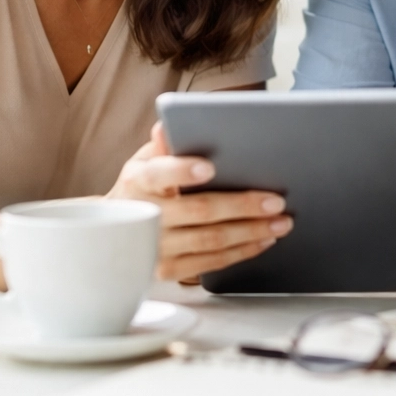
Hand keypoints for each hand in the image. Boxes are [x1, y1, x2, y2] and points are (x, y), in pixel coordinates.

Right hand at [109, 121, 292, 280]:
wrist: (116, 231)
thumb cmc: (142, 188)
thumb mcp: (146, 160)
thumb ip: (163, 145)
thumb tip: (166, 125)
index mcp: (138, 180)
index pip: (159, 173)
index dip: (182, 171)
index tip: (209, 167)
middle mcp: (145, 215)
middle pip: (199, 210)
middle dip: (242, 206)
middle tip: (276, 201)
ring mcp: (155, 247)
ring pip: (210, 240)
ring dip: (250, 232)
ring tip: (280, 222)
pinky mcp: (166, 270)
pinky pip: (210, 263)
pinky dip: (241, 251)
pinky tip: (263, 240)